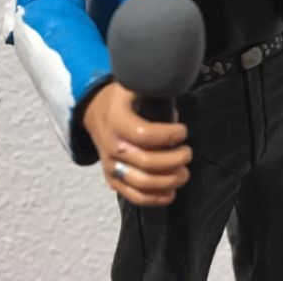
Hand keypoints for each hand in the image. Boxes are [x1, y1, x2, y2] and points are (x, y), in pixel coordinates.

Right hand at [82, 81, 191, 205]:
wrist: (94, 111)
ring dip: (169, 181)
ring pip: (142, 183)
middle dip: (175, 160)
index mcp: (116, 120)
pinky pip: (134, 196)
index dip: (169, 135)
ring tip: (184, 172)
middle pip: (147, 162)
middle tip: (187, 153)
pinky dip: (155, 199)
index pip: (145, 134)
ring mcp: (110, 165)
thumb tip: (176, 113)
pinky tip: (171, 192)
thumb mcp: (134, 84)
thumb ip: (154, 90)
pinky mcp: (112, 179)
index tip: (183, 131)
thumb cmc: (122, 98)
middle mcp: (111, 145)